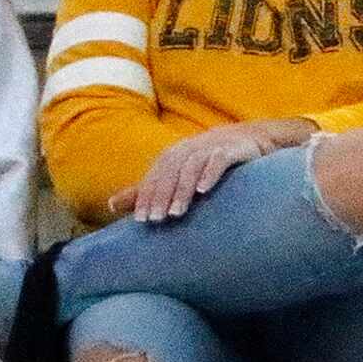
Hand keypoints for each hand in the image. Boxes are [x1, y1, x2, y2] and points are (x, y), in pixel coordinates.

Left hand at [117, 120, 306, 221]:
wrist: (251, 140)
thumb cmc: (208, 163)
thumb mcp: (175, 176)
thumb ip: (147, 191)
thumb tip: (111, 205)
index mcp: (172, 157)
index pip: (155, 177)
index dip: (147, 197)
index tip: (143, 221)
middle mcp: (188, 150)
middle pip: (170, 173)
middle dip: (162, 196)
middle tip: (158, 220)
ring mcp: (210, 148)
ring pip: (191, 168)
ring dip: (182, 190)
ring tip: (178, 212)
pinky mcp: (232, 150)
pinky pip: (219, 160)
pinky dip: (210, 173)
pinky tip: (204, 190)